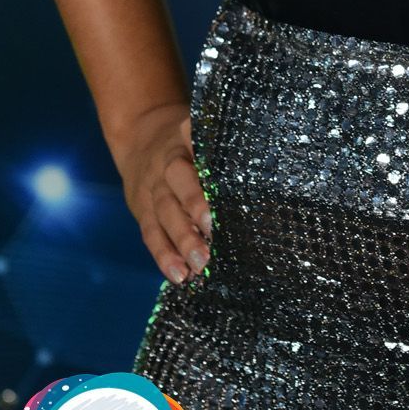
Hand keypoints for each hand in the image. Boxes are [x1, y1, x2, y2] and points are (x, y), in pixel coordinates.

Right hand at [113, 101, 212, 287]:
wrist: (139, 137)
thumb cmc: (189, 142)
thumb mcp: (200, 133)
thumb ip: (223, 149)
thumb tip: (269, 169)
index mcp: (186, 138)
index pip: (196, 149)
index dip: (206, 169)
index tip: (223, 188)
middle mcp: (166, 162)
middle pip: (177, 182)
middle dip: (193, 206)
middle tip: (212, 231)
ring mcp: (152, 187)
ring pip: (163, 212)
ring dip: (180, 240)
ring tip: (198, 264)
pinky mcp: (142, 210)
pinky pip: (150, 234)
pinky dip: (164, 256)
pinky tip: (179, 276)